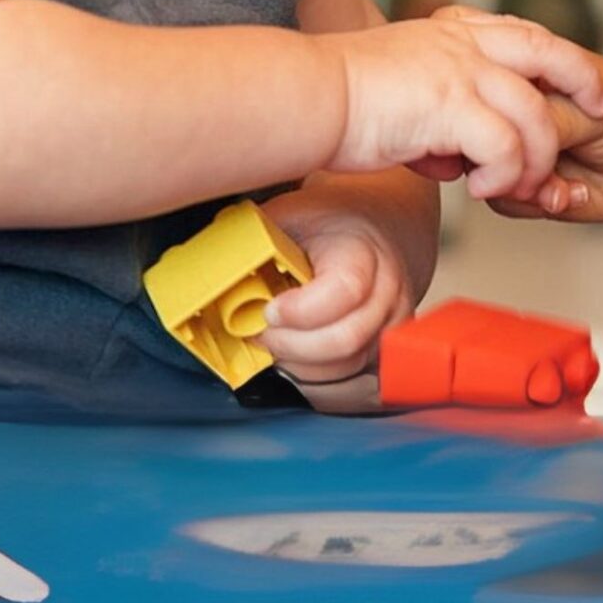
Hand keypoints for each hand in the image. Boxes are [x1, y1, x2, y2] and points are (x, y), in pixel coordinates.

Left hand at [257, 189, 417, 412]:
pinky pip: (352, 388)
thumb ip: (255, 242)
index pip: (344, 291)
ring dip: (299, 367)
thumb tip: (211, 272)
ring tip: (276, 344)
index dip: (300, 311)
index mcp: (364, 251)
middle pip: (344, 341)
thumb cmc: (328, 225)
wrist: (376, 228)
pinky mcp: (385, 354)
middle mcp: (388, 292)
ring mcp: (391, 327)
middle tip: (261, 333)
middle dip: (290, 346)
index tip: (269, 309)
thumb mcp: (290, 215)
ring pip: (345, 371)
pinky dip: (316, 383)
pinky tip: (296, 361)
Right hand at [334, 5, 602, 208]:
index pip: (521, 34)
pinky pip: (504, 145)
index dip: (556, 55)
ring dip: (536, 155)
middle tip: (599, 111)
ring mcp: (459, 72)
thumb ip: (433, 105)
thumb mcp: (397, 83)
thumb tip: (447, 150)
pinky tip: (482, 190)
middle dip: (582, 80)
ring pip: (533, 113)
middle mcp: (462, 44)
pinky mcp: (450, 106)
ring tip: (520, 184)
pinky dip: (505, 172)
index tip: (578, 78)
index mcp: (451, 33)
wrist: (306, 97)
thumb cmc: (337, 100)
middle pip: (547, 51)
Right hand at [490, 56, 602, 223]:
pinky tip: (568, 194)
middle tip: (544, 164)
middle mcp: (511, 113)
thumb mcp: (590, 108)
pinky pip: (506, 201)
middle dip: (508, 156)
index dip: (494, 108)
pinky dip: (537, 203)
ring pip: (487, 172)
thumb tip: (504, 134)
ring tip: (561, 185)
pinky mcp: (525, 187)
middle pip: (477, 135)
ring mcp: (516, 150)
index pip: (483, 88)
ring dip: (524, 186)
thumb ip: (547, 117)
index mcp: (522, 76)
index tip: (529, 120)